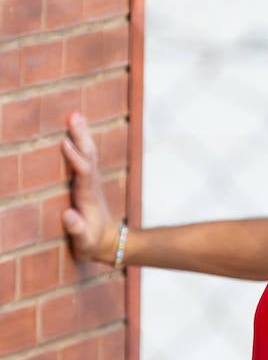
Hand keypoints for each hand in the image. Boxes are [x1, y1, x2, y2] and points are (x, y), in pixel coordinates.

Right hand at [61, 112, 116, 264]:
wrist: (109, 244)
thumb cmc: (92, 244)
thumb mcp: (84, 243)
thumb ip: (77, 230)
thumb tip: (69, 215)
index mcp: (87, 198)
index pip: (82, 175)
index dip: (75, 159)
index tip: (66, 143)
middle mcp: (91, 186)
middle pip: (88, 158)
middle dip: (81, 138)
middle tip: (74, 116)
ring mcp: (91, 182)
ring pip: (88, 154)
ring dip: (82, 135)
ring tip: (76, 115)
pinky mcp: (88, 181)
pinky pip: (85, 157)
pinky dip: (81, 142)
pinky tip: (77, 127)